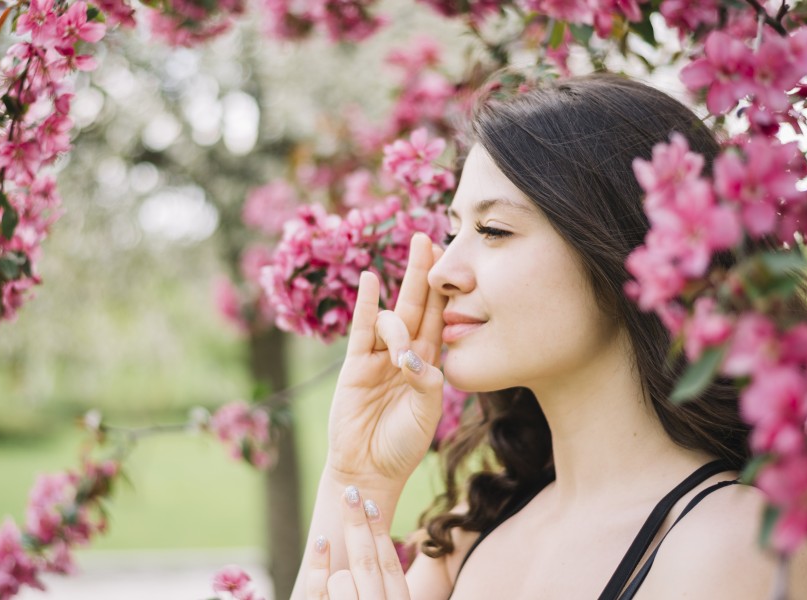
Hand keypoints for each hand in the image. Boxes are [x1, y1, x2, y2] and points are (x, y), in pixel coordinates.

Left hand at [306, 487, 409, 599]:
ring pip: (341, 580)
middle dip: (359, 525)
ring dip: (340, 576)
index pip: (390, 567)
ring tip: (341, 589)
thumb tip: (381, 547)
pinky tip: (321, 543)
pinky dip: (319, 566)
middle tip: (351, 493)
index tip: (371, 504)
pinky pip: (317, 590)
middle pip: (367, 563)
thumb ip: (389, 587)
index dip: (381, 534)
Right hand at [327, 232, 446, 486]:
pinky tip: (371, 280)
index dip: (446, 289)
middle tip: (426, 237)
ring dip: (397, 318)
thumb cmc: (403, 445)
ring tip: (398, 352)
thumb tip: (412, 357)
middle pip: (416, 304)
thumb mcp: (425, 413)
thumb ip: (424, 382)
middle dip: (421, 272)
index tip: (452, 258)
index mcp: (429, 362)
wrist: (368, 469)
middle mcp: (405, 353)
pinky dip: (366, 304)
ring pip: (391, 319)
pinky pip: (361, 329)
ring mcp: (378, 357)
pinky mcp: (354, 365)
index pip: (439, 318)